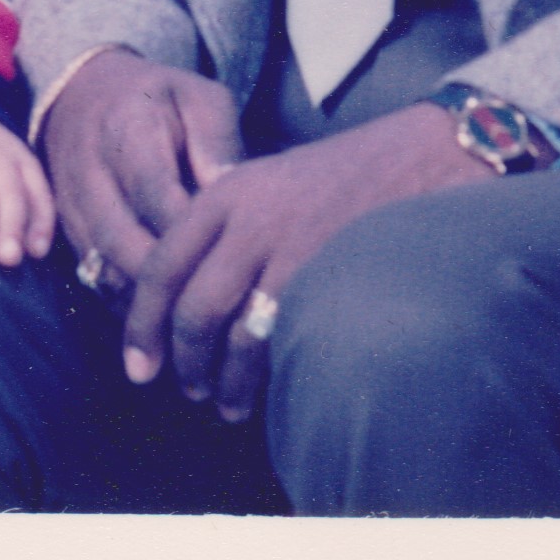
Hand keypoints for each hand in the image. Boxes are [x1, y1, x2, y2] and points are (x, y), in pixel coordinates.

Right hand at [38, 50, 240, 290]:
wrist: (82, 93)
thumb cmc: (158, 99)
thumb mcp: (198, 98)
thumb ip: (217, 142)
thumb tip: (233, 192)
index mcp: (128, 130)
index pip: (155, 193)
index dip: (188, 231)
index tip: (228, 257)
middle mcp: (90, 171)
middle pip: (121, 241)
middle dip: (167, 279)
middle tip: (213, 303)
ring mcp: (70, 204)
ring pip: (102, 267)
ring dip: (145, 300)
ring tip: (191, 320)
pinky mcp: (63, 228)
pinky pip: (91, 275)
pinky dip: (125, 300)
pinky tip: (164, 314)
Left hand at [122, 104, 478, 422]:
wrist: (422, 156)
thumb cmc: (349, 177)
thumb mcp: (273, 184)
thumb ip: (232, 227)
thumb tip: (201, 292)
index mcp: (225, 192)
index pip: (162, 265)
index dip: (142, 322)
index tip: (137, 363)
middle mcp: (243, 218)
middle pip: (188, 306)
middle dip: (178, 359)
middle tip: (181, 389)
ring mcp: (282, 246)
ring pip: (225, 331)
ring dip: (218, 378)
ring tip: (222, 403)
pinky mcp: (319, 273)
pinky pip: (272, 339)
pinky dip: (258, 376)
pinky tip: (262, 394)